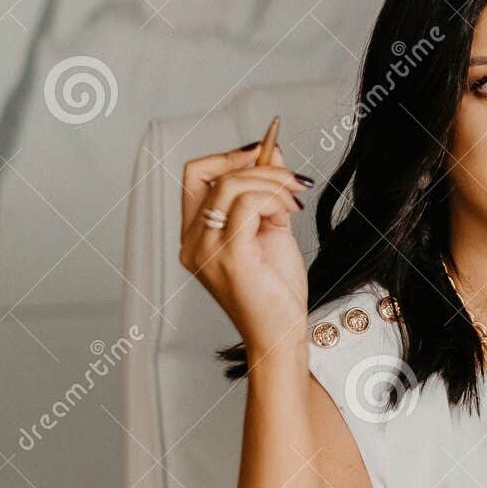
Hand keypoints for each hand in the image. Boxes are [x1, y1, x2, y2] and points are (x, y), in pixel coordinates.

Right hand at [179, 140, 311, 355]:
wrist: (282, 334)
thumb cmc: (275, 291)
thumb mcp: (270, 229)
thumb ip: (266, 193)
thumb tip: (271, 153)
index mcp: (196, 235)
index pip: (195, 175)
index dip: (228, 156)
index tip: (263, 153)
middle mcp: (192, 242)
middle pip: (212, 174)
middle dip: (259, 166)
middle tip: (292, 179)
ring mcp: (206, 250)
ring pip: (232, 185)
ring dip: (273, 183)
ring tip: (294, 202)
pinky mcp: (229, 256)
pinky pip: (248, 203)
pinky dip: (274, 198)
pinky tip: (290, 213)